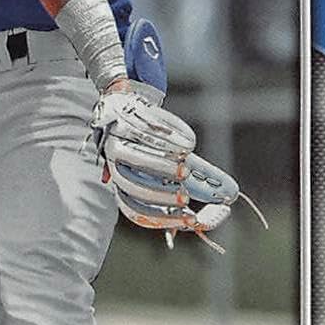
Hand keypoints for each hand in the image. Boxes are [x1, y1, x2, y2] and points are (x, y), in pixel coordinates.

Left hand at [91, 89, 259, 252]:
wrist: (131, 105)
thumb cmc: (154, 144)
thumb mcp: (169, 168)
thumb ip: (188, 188)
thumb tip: (210, 214)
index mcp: (121, 182)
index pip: (134, 209)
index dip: (162, 217)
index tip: (190, 219)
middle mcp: (115, 163)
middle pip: (131, 185)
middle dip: (160, 194)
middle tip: (185, 197)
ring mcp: (118, 140)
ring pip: (136, 157)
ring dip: (163, 167)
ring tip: (186, 168)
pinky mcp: (126, 119)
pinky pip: (146, 131)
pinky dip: (170, 140)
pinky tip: (189, 145)